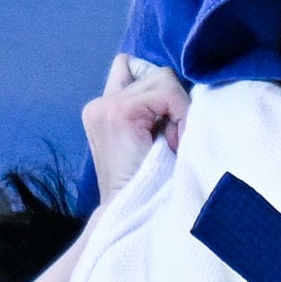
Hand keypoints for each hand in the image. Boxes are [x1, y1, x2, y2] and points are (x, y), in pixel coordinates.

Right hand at [81, 53, 186, 204]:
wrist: (133, 214)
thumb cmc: (150, 184)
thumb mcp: (150, 139)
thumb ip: (152, 109)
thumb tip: (178, 82)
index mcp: (102, 110)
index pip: (132, 67)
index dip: (159, 90)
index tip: (168, 128)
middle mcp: (99, 103)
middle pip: (154, 71)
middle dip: (172, 101)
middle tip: (173, 140)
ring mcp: (105, 106)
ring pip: (164, 78)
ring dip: (178, 109)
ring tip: (172, 144)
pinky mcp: (119, 112)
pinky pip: (167, 93)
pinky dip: (181, 113)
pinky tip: (175, 142)